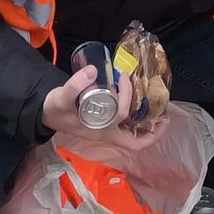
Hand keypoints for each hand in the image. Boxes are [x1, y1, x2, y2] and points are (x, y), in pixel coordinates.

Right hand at [41, 65, 165, 163]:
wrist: (48, 114)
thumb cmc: (57, 108)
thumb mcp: (62, 97)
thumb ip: (74, 85)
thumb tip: (93, 70)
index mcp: (100, 129)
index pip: (121, 114)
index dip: (127, 95)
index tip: (124, 77)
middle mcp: (107, 134)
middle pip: (134, 143)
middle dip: (153, 133)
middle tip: (165, 117)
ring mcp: (107, 132)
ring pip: (133, 138)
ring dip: (148, 129)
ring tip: (159, 114)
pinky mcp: (105, 127)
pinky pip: (127, 130)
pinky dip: (138, 123)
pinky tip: (141, 108)